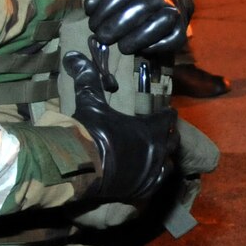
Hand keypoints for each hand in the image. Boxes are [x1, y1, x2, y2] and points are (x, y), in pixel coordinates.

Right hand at [65, 50, 178, 202]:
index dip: (168, 114)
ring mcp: (151, 171)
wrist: (82, 166)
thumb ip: (87, 79)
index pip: (168, 119)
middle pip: (172, 141)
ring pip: (168, 164)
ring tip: (161, 153)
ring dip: (166, 157)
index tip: (168, 111)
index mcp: (150, 129)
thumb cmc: (91, 132)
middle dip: (170, 135)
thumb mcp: (90, 102)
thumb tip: (74, 56)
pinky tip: (152, 175)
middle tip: (166, 131)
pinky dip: (156, 177)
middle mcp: (156, 151)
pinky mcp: (142, 188)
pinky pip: (157, 183)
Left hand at [84, 0, 189, 60]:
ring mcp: (175, 9)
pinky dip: (156, 47)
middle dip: (118, 25)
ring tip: (121, 46)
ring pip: (161, 23)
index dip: (107, 8)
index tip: (93, 23)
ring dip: (137, 39)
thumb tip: (91, 8)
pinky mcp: (182, 28)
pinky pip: (173, 39)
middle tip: (102, 37)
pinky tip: (140, 48)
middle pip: (143, 6)